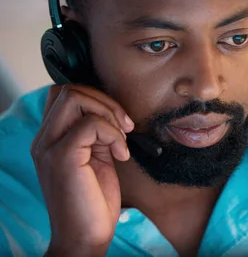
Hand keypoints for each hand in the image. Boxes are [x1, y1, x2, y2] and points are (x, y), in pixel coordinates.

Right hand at [31, 84, 133, 255]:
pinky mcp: (63, 157)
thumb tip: (112, 111)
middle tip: (125, 126)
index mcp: (51, 138)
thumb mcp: (97, 157)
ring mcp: (49, 147)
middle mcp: (44, 139)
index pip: (64, 94)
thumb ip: (97, 133)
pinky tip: (121, 155)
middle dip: (104, 100)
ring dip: (109, 113)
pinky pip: (91, 124)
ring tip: (122, 138)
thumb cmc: (93, 201)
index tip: (119, 121)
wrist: (85, 237)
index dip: (96, 98)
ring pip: (75, 97)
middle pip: (68, 90)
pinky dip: (114, 134)